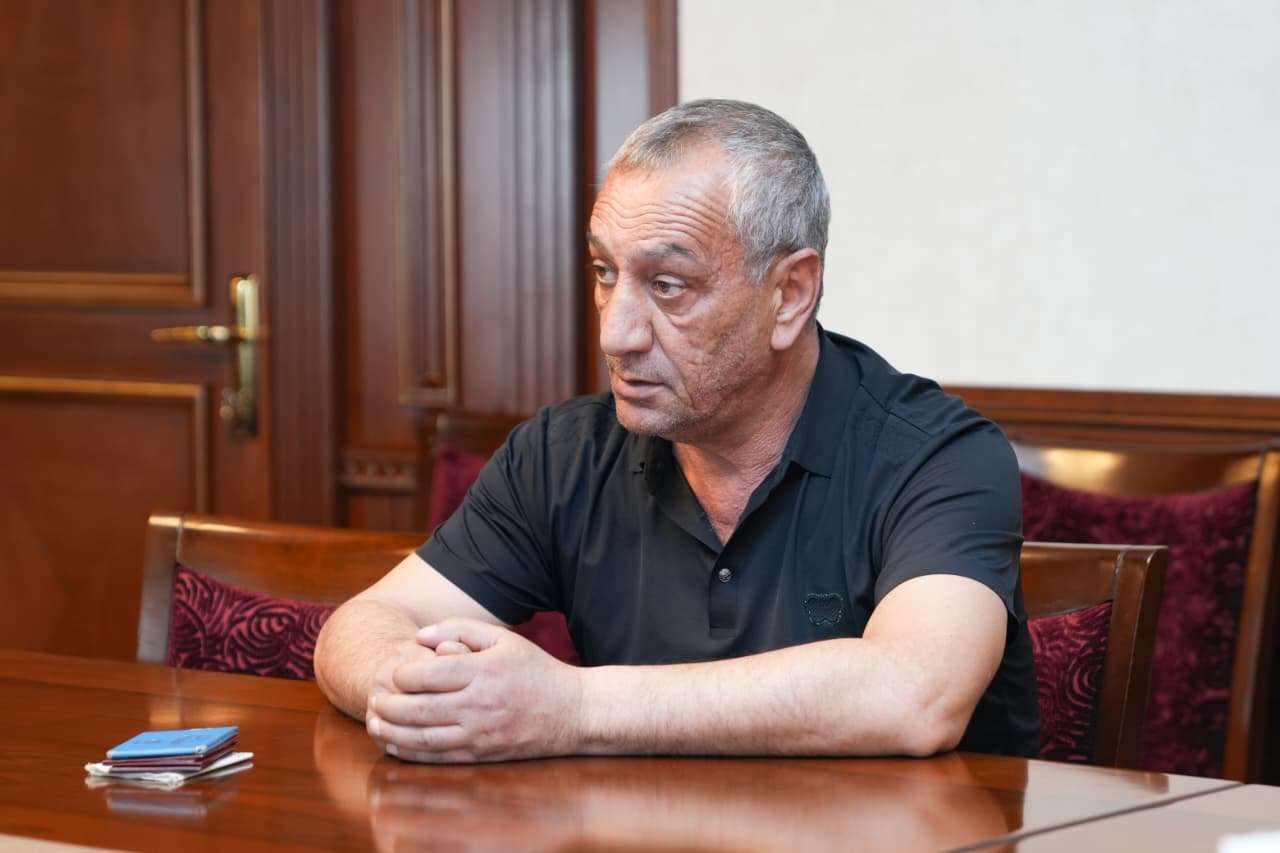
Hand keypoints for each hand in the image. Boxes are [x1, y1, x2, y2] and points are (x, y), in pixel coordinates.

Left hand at [365, 618, 581, 763]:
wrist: (572, 712)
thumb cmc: (536, 670)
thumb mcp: (504, 638)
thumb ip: (460, 629)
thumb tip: (419, 636)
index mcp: (483, 672)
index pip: (429, 674)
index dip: (403, 674)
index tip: (395, 672)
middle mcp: (479, 705)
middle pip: (419, 708)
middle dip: (388, 704)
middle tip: (373, 698)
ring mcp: (480, 734)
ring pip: (423, 737)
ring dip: (392, 731)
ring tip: (373, 721)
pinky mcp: (481, 755)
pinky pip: (438, 757)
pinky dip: (410, 752)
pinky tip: (394, 744)